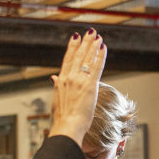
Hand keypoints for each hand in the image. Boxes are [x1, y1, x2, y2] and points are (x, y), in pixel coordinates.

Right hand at [49, 29, 105, 145]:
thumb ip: (57, 86)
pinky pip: (97, 67)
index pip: (67, 59)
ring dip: (93, 46)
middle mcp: (69, 77)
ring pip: (87, 58)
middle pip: (78, 55)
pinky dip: (100, 56)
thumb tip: (54, 77)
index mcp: (61, 80)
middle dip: (85, 43)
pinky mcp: (90, 86)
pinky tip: (103, 48)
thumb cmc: (62, 117)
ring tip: (98, 37)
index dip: (72, 47)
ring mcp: (79, 81)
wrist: (67, 126)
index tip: (75, 37)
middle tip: (90, 33)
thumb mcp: (57, 99)